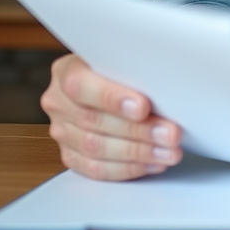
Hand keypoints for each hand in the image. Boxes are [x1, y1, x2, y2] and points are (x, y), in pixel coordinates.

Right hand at [41, 53, 183, 180]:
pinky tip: (153, 163)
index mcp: (67, 71)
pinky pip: (97, 169)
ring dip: (138, 153)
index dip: (112, 98)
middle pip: (93, 121)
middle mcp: (59, 102)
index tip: (143, 107)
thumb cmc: (120, 70)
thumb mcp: (123, 60)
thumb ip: (133, 71)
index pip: (81, 86)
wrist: (103, 83)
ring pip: (96, 149)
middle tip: (170, 134)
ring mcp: (62, 131)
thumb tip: (164, 87)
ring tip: (168, 152)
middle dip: (138, 130)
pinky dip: (129, 168)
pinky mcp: (71, 155)